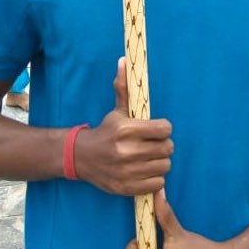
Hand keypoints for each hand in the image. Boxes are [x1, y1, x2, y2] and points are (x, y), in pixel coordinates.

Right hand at [74, 59, 172, 195]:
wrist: (81, 158)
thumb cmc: (105, 131)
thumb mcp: (116, 110)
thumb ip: (124, 87)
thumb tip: (125, 60)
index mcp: (126, 129)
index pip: (164, 129)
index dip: (164, 128)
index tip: (158, 129)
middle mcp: (126, 151)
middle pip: (167, 148)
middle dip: (164, 145)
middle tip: (154, 144)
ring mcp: (126, 171)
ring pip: (164, 166)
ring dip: (160, 162)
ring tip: (150, 158)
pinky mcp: (125, 188)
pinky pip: (157, 184)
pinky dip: (155, 179)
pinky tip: (145, 171)